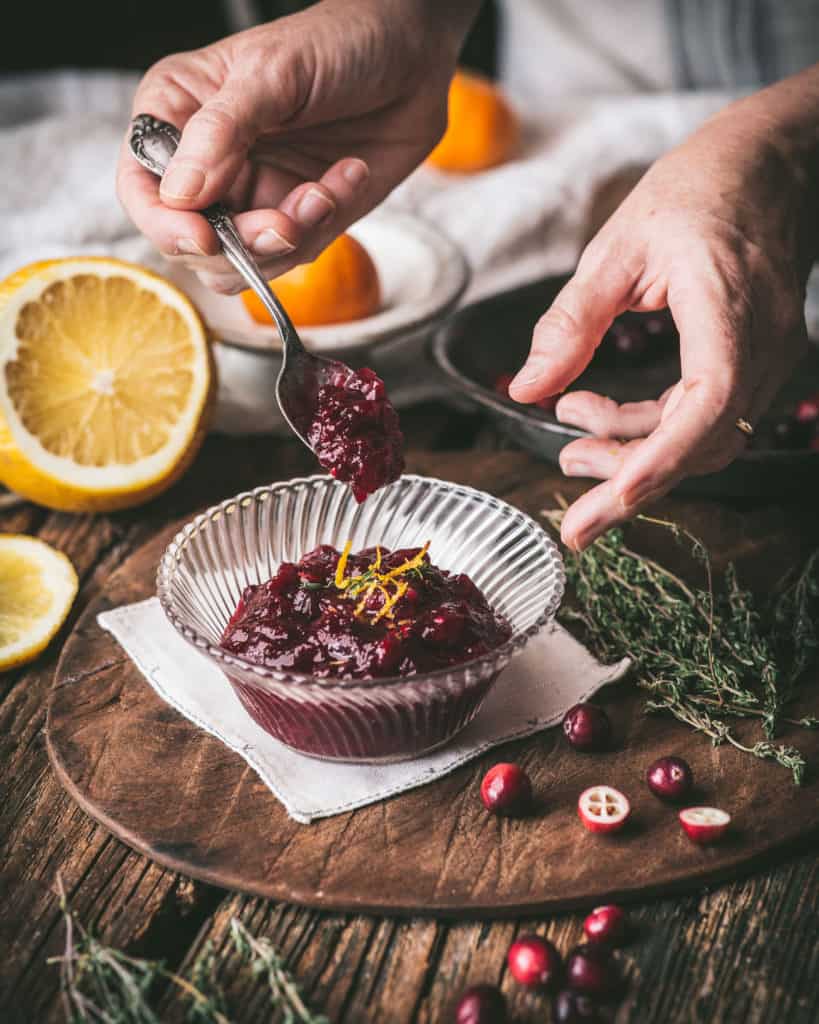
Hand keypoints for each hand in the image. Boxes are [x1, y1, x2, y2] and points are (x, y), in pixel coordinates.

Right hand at [117, 0, 471, 292]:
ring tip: (324, 192)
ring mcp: (251, 195)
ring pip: (238, 264)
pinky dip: (323, 225)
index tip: (204, 237)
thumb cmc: (337, 43)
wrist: (413, 57)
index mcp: (178, 115)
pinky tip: (348, 175)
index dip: (164, 223)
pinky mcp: (296, 218)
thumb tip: (179, 194)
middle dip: (239, 244)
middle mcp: (206, 164)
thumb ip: (222, 132)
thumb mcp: (274, 73)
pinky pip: (293, 253)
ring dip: (285, 242)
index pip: (141, 187)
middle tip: (285, 223)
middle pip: (188, 243)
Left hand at [509, 83, 816, 550]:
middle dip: (630, 469)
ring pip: (702, 437)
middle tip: (565, 465)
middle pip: (700, 442)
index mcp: (730, 311)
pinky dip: (652, 425)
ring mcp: (765, 358)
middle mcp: (760, 347)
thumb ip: (570, 323)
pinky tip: (600, 409)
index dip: (656, 462)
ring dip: (636, 449)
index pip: (705, 407)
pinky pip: (704, 415)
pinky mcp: (752, 361)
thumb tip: (526, 389)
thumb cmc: (700, 188)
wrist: (773, 161)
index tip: (603, 503)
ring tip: (572, 436)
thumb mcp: (617, 248)